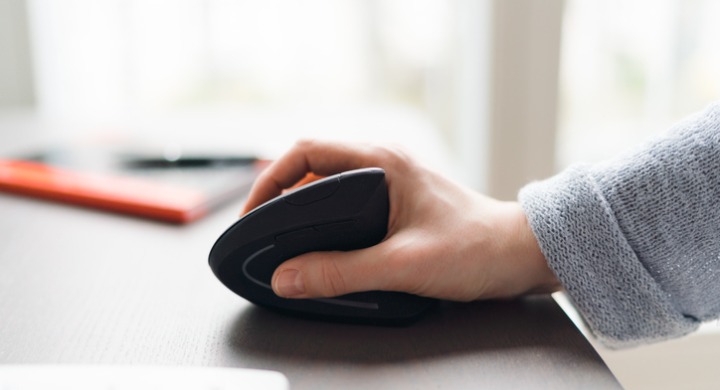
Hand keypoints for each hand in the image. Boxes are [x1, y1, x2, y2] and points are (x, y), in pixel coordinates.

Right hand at [242, 140, 560, 300]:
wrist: (519, 253)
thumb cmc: (477, 247)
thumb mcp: (403, 264)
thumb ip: (342, 272)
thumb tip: (289, 276)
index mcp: (381, 163)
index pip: (305, 152)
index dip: (269, 179)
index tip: (253, 212)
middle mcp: (383, 164)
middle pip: (311, 167)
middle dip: (280, 196)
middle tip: (264, 231)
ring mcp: (390, 182)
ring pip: (328, 185)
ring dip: (303, 209)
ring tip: (286, 240)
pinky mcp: (397, 202)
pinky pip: (347, 203)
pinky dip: (325, 220)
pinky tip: (323, 245)